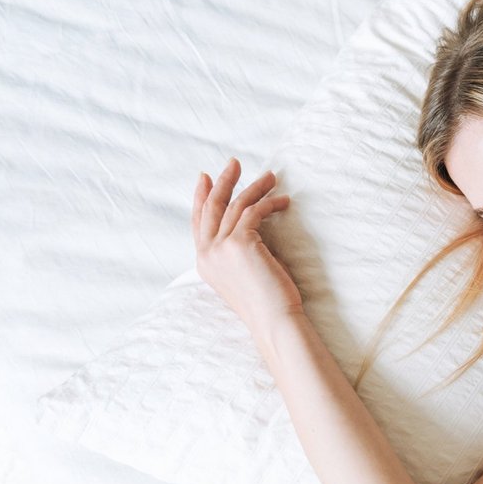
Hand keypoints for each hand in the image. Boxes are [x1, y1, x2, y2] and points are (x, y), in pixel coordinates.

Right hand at [192, 157, 302, 329]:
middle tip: (235, 163)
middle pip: (212, 207)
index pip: (198, 222)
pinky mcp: (240, 243)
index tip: (205, 177)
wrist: (273, 321)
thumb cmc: (265, 302)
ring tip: (271, 177)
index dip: (201, 197)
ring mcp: (221, 248)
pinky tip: (283, 202)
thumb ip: (235, 254)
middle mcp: (207, 254)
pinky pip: (254, 212)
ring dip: (254, 187)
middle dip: (223, 182)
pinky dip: (270, 204)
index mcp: (204, 263)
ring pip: (235, 205)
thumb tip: (249, 228)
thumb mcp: (241, 275)